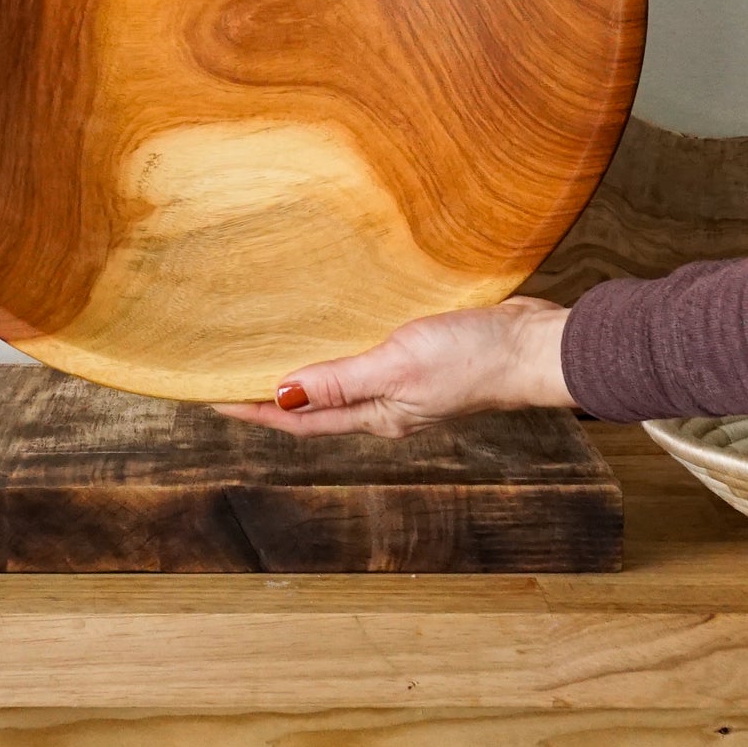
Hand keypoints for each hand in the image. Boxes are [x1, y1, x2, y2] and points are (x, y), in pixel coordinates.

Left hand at [211, 296, 574, 438]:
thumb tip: (281, 395)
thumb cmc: (474, 358)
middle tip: (227, 375)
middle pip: (313, 407)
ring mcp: (404, 384)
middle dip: (270, 397)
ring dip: (302, 372)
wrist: (537, 344)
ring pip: (338, 383)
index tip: (210, 399)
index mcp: (376, 416)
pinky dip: (338, 349)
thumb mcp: (398, 366)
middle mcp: (384, 407)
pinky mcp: (421, 358)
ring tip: (267, 351)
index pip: (298, 420)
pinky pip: (365, 358)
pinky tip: (331, 327)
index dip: (254, 412)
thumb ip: (341, 380)